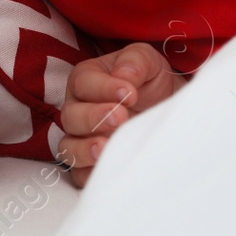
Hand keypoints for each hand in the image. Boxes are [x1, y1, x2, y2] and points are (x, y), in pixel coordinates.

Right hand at [58, 41, 184, 187]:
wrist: (168, 107)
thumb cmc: (150, 81)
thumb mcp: (148, 61)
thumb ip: (135, 61)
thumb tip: (124, 76)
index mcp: (85, 80)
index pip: (82, 83)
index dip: (102, 88)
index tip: (128, 93)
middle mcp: (77, 110)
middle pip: (70, 117)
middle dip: (94, 118)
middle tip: (121, 118)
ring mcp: (80, 140)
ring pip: (68, 148)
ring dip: (85, 149)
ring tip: (106, 147)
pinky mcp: (89, 166)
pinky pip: (80, 175)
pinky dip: (91, 174)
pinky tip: (109, 168)